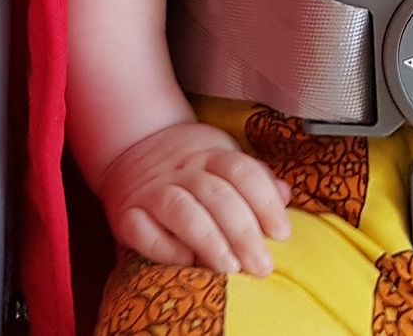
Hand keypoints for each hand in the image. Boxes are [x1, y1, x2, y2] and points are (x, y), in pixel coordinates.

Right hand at [98, 121, 291, 276]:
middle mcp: (180, 169)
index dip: (264, 202)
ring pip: (181, 210)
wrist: (131, 145)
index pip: (241, 171)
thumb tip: (286, 194)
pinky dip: (164, 248)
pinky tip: (185, 262)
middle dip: (243, 233)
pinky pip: (142, 230)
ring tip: (229, 268)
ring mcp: (151, 190)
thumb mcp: (222, 158)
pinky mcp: (126, 213)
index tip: (281, 234)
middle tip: (261, 266)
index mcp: (209, 152)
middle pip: (216, 194)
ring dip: (209, 240)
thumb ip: (255, 179)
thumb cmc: (190, 164)